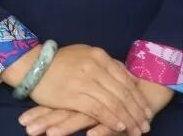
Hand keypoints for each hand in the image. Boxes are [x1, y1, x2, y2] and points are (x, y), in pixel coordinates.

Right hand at [23, 45, 153, 135]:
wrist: (35, 66)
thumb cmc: (61, 61)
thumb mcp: (86, 54)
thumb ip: (105, 64)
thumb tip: (125, 73)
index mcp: (100, 56)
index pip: (125, 79)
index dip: (138, 97)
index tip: (147, 110)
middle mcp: (95, 67)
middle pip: (123, 92)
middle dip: (137, 111)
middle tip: (146, 124)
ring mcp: (85, 81)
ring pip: (114, 102)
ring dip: (128, 118)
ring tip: (137, 129)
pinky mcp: (75, 95)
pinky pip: (98, 109)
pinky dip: (111, 119)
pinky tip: (120, 127)